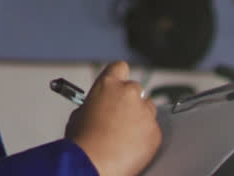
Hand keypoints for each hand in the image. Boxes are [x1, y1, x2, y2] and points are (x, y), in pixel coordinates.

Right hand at [64, 61, 162, 175]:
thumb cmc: (82, 143)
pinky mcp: (155, 132)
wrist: (94, 164)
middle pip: (136, 90)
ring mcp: (145, 112)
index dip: (118, 77)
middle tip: (118, 118)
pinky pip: (152, 130)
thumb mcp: (78, 115)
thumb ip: (93, 104)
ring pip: (147, 110)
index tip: (117, 87)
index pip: (120, 67)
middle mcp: (130, 93)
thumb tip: (97, 109)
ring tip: (123, 137)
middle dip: (129, 102)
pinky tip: (130, 148)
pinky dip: (144, 138)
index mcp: (108, 85)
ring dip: (139, 119)